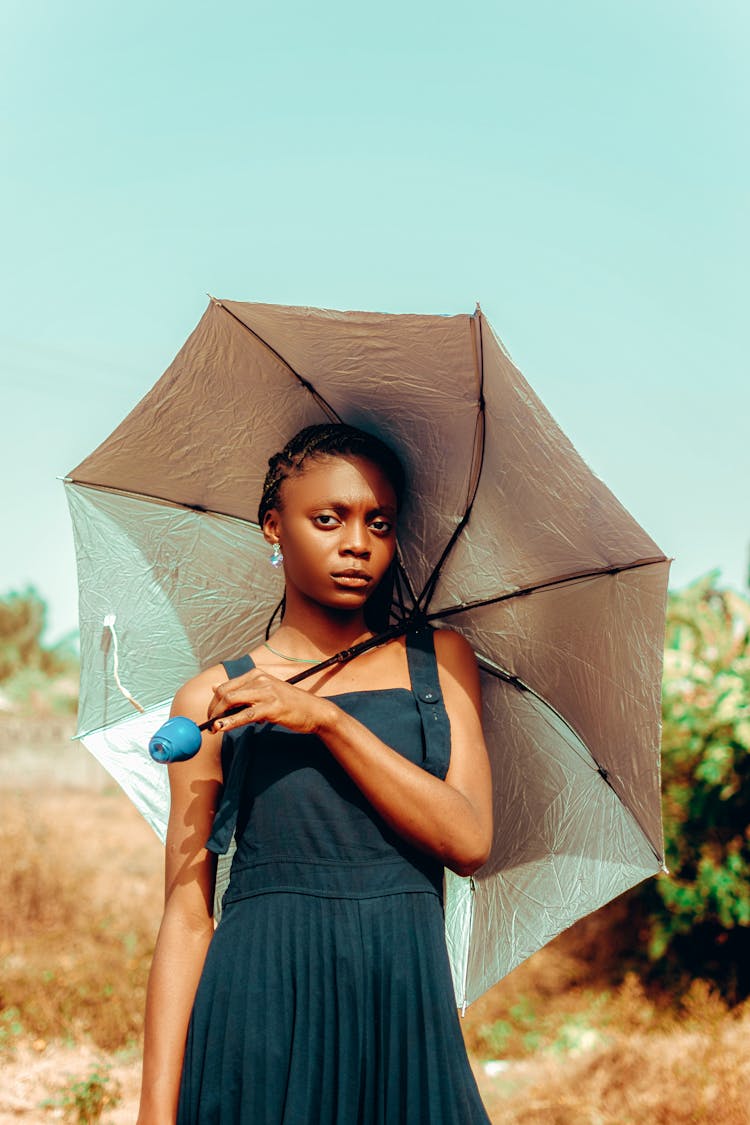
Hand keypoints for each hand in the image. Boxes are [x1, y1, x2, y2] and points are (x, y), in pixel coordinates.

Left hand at [207, 669, 333, 735]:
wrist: (314, 711)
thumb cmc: (289, 703)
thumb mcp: (264, 692)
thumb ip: (241, 690)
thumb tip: (214, 687)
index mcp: (256, 674)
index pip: (225, 686)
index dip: (212, 702)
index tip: (210, 716)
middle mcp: (260, 679)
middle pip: (225, 693)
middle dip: (212, 710)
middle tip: (209, 725)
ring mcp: (266, 692)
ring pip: (231, 701)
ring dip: (218, 716)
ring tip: (212, 729)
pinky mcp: (272, 707)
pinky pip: (245, 715)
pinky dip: (230, 722)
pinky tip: (222, 728)